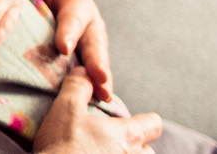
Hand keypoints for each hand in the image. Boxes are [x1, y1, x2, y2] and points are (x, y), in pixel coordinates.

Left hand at [27, 0, 115, 102]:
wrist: (40, 3)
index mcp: (78, 5)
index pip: (74, 18)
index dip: (69, 32)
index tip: (63, 48)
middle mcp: (89, 27)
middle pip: (94, 44)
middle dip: (97, 62)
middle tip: (99, 78)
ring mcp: (89, 47)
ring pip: (97, 63)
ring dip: (100, 80)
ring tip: (103, 96)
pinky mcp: (84, 62)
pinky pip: (90, 77)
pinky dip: (92, 91)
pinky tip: (93, 105)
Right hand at [33, 66, 161, 153]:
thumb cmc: (62, 146)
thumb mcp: (65, 110)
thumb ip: (78, 88)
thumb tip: (84, 71)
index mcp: (127, 135)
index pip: (154, 125)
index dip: (144, 121)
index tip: (129, 122)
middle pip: (149, 150)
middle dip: (135, 146)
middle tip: (112, 144)